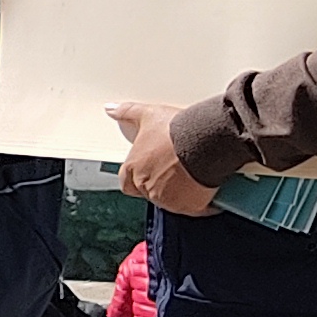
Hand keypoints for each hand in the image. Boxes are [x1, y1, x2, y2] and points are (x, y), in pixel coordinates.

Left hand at [107, 101, 219, 216]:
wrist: (205, 141)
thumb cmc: (176, 129)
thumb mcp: (149, 114)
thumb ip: (127, 112)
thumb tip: (110, 109)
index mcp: (134, 169)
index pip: (127, 182)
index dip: (139, 176)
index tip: (151, 168)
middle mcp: (147, 187)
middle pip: (149, 191)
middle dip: (160, 181)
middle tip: (176, 167)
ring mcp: (169, 199)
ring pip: (170, 200)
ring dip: (178, 192)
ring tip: (191, 173)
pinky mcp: (190, 206)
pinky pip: (192, 208)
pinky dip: (198, 200)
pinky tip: (205, 186)